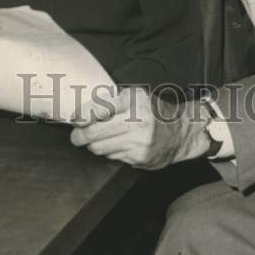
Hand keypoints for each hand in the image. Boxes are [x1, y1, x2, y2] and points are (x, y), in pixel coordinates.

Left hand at [69, 87, 208, 168]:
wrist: (180, 131)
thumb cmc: (153, 111)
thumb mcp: (136, 96)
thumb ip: (111, 101)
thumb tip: (81, 113)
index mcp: (134, 99)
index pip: (100, 107)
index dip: (82, 115)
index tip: (74, 120)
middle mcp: (136, 119)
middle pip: (95, 132)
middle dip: (80, 136)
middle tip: (76, 136)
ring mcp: (138, 140)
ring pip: (100, 147)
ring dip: (95, 145)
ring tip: (100, 139)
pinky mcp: (139, 157)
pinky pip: (112, 157)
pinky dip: (110, 152)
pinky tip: (118, 145)